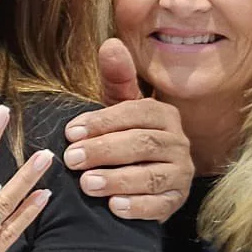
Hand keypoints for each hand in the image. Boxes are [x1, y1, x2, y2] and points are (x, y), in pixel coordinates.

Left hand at [62, 39, 191, 221]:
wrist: (142, 179)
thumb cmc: (125, 136)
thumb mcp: (119, 107)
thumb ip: (116, 79)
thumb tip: (110, 44)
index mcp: (164, 115)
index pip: (136, 113)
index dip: (103, 122)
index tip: (70, 132)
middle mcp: (178, 143)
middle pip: (142, 144)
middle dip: (104, 151)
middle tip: (71, 159)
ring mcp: (181, 173)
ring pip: (150, 176)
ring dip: (117, 180)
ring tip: (87, 184)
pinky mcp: (176, 200)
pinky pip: (160, 205)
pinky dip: (138, 207)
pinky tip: (114, 207)